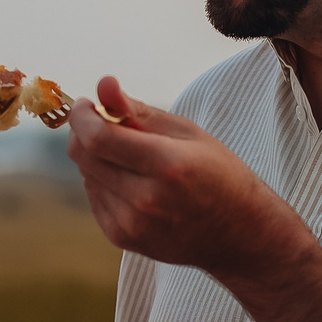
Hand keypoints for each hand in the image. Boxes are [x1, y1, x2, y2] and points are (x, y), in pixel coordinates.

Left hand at [65, 77, 309, 277]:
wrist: (239, 233)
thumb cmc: (218, 174)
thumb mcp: (187, 133)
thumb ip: (139, 109)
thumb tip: (103, 84)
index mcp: (168, 165)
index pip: (98, 138)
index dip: (83, 116)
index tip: (85, 104)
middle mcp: (146, 199)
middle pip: (85, 156)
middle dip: (84, 132)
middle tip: (102, 122)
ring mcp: (133, 224)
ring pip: (87, 176)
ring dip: (97, 158)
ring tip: (130, 157)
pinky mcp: (123, 238)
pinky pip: (95, 198)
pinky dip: (103, 182)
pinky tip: (132, 182)